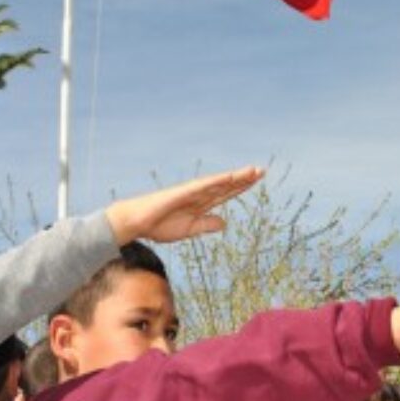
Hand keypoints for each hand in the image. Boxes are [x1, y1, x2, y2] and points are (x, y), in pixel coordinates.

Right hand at [104, 166, 263, 244]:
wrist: (137, 223)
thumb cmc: (159, 226)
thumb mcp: (189, 229)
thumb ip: (206, 225)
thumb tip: (224, 222)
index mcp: (201, 204)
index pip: (225, 193)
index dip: (241, 187)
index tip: (256, 180)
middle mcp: (199, 195)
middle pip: (226, 185)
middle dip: (243, 179)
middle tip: (262, 171)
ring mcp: (191, 192)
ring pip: (218, 183)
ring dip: (234, 177)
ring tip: (252, 171)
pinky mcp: (182, 193)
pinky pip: (202, 186)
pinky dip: (217, 181)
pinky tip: (229, 177)